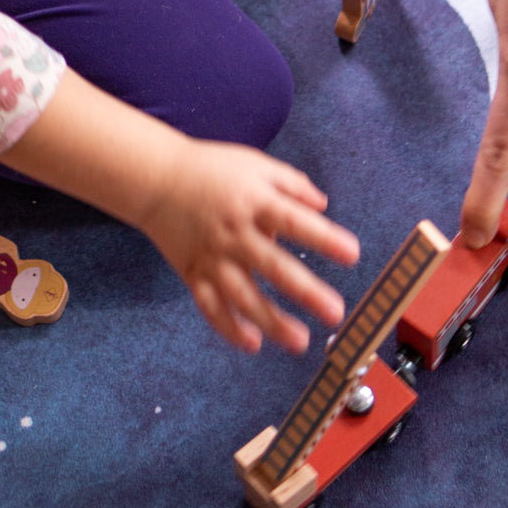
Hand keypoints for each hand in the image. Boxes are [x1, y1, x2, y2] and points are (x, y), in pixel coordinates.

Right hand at [138, 139, 359, 353]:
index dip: (324, 238)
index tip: (352, 254)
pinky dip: (229, 328)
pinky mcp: (194, 273)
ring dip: (272, 321)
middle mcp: (236, 234)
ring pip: (244, 296)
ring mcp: (213, 257)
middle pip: (274, 267)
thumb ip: (291, 183)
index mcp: (254, 202)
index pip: (294, 222)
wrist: (156, 178)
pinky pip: (212, 306)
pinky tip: (253, 343)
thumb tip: (323, 206)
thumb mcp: (255, 163)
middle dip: (306, 292)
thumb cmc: (211, 168)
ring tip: (300, 341)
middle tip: (335, 312)